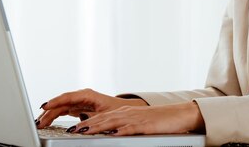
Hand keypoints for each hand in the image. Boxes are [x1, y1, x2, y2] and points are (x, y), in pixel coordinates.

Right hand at [35, 88, 146, 127]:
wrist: (123, 110)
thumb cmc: (116, 111)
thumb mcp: (104, 115)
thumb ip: (91, 118)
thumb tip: (78, 123)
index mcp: (87, 95)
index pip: (68, 97)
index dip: (55, 101)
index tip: (45, 106)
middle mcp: (81, 96)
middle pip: (61, 103)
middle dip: (48, 112)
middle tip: (38, 122)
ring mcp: (78, 101)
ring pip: (59, 107)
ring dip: (49, 115)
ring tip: (39, 124)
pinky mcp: (77, 107)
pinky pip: (62, 110)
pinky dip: (54, 116)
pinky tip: (46, 121)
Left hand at [66, 102, 204, 135]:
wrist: (178, 115)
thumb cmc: (158, 122)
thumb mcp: (137, 124)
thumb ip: (122, 128)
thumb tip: (108, 135)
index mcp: (123, 113)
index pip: (100, 118)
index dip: (85, 123)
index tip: (71, 129)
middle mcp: (126, 114)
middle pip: (102, 119)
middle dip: (85, 125)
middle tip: (70, 131)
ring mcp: (135, 119)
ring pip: (112, 122)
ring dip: (96, 127)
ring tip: (83, 131)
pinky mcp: (145, 125)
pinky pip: (130, 128)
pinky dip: (120, 131)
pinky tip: (112, 134)